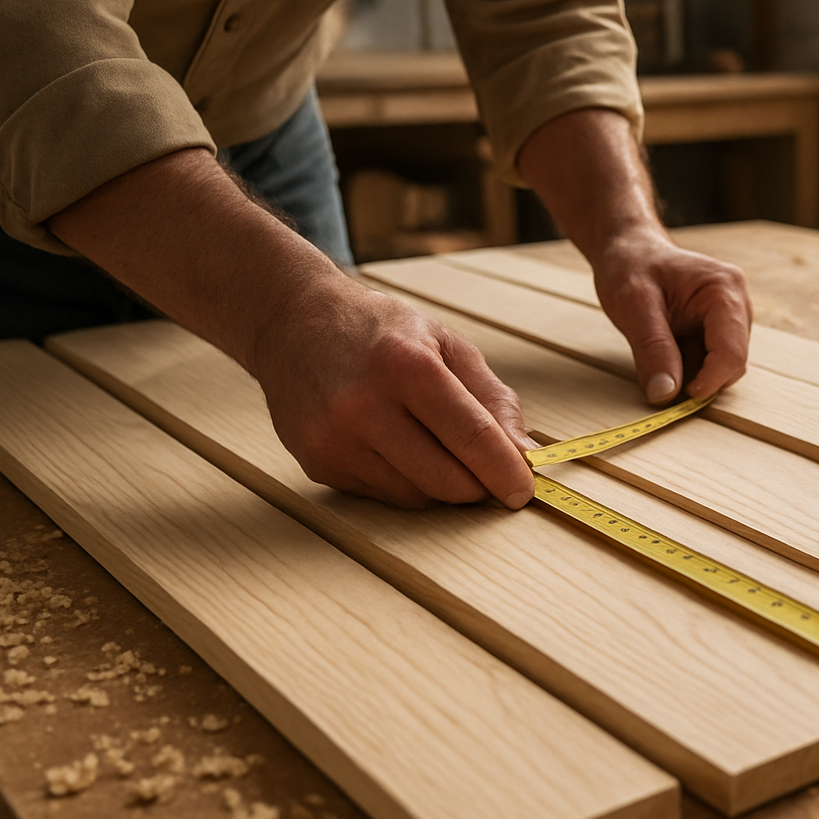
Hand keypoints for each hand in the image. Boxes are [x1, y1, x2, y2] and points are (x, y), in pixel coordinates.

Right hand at [50, 149, 535, 509]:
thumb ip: (492, 397)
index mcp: (407, 366)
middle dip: (477, 485)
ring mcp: (334, 439)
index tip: (524, 491)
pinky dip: (404, 482)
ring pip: (416, 496)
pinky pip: (382, 495)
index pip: (471, 437)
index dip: (505, 472)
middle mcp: (364, 406)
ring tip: (434, 445)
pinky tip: (394, 446)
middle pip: (446, 480)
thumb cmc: (382, 332)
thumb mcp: (447, 344)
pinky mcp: (316, 463)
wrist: (294, 322)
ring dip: (440, 484)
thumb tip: (524, 453)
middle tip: (488, 473)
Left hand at [516, 109, 752, 404]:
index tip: (679, 398)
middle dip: (698, 379)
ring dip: (691, 374)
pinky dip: (687, 369)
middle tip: (657, 377)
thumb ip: (652, 348)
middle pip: (731, 363)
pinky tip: (663, 352)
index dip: (709, 381)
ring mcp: (731, 319)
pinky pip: (709, 363)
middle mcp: (737, 304)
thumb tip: (665, 395)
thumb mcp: (632, 304)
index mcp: (724, 289)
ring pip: (721, 367)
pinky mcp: (718, 331)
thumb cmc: (630, 266)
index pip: (731, 351)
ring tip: (655, 352)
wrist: (629, 250)